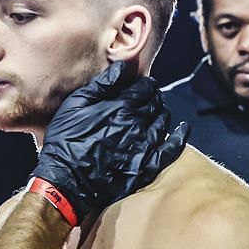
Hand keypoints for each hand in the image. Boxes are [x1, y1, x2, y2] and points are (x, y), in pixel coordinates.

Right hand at [31, 60, 187, 224]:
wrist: (66, 181)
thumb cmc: (65, 141)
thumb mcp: (74, 106)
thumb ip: (101, 85)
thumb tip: (122, 67)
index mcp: (120, 106)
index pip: (143, 88)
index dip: (145, 84)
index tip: (144, 84)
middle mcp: (136, 123)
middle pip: (155, 103)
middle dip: (154, 97)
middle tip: (151, 97)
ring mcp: (144, 145)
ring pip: (163, 121)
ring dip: (163, 113)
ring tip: (158, 111)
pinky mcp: (146, 166)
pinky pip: (171, 149)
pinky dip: (179, 136)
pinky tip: (182, 130)